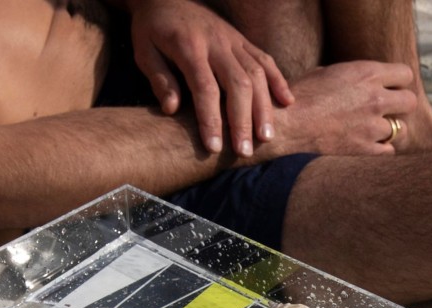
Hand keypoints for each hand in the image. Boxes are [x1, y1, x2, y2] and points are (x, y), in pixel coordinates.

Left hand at [129, 0, 293, 156]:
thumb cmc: (153, 30)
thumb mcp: (144, 51)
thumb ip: (159, 79)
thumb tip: (172, 109)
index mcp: (189, 46)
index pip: (204, 87)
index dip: (210, 119)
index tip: (213, 148)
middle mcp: (216, 42)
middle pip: (238, 84)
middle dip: (243, 121)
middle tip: (244, 152)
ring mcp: (233, 40)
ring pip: (257, 74)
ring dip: (264, 108)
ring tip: (267, 138)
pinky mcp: (243, 40)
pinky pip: (265, 59)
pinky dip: (279, 81)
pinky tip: (287, 104)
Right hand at [256, 61, 417, 158]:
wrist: (289, 125)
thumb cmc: (301, 96)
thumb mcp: (328, 72)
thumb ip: (353, 76)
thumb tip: (361, 79)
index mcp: (367, 73)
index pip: (405, 75)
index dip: (398, 82)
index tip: (390, 87)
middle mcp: (375, 98)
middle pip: (410, 102)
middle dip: (401, 105)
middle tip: (387, 110)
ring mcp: (372, 126)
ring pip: (401, 130)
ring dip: (390, 130)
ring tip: (374, 130)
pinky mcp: (366, 149)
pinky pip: (389, 151)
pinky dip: (382, 150)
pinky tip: (370, 146)